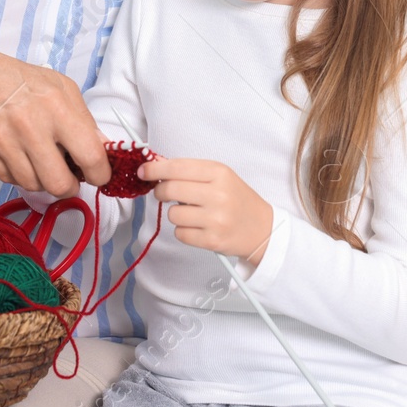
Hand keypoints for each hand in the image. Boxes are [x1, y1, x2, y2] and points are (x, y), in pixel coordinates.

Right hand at [0, 49, 110, 196]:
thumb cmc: (24, 82)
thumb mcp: (63, 88)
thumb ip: (85, 120)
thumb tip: (102, 150)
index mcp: (57, 107)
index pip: (90, 156)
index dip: (100, 174)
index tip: (99, 176)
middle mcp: (29, 125)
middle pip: (59, 183)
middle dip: (69, 186)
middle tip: (68, 177)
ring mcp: (3, 140)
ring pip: (33, 186)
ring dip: (41, 179)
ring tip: (39, 159)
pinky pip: (9, 181)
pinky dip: (18, 174)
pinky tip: (18, 155)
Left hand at [140, 158, 272, 263]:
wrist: (262, 229)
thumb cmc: (237, 200)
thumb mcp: (220, 176)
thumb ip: (190, 171)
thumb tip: (156, 166)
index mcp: (219, 173)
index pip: (177, 167)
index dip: (154, 169)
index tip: (143, 171)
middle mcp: (218, 194)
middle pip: (170, 189)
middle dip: (161, 192)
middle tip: (164, 193)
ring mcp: (216, 219)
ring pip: (173, 214)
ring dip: (176, 214)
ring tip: (193, 213)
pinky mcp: (212, 240)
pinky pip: (180, 233)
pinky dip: (184, 231)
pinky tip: (198, 227)